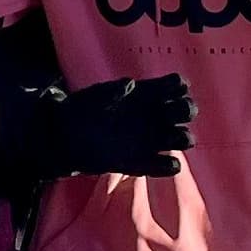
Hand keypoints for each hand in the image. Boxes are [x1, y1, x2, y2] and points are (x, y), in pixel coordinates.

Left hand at [51, 74, 193, 178]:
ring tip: (169, 137)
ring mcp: (150, 139)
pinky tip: (158, 159)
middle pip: (186, 110)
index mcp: (146, 96)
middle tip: (174, 111)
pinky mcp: (142, 163)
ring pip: (183, 137)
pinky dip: (169, 164)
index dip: (178, 86)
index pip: (176, 86)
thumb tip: (130, 85)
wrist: (63, 137)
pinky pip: (168, 166)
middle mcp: (153, 116)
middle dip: (186, 110)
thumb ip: (114, 91)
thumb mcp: (96, 95)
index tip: (173, 88)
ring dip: (182, 136)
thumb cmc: (82, 110)